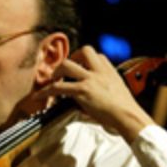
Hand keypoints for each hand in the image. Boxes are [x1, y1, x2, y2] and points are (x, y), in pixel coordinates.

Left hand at [33, 45, 154, 142]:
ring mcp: (90, 79)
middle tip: (64, 71)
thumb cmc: (125, 110)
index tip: (80, 68)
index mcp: (110, 71)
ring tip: (52, 80)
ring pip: (67, 65)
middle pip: (85, 50)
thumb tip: (94, 98)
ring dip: (57, 71)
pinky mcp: (82, 91)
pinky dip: (46, 91)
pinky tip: (38, 96)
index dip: (86, 60)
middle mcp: (100, 71)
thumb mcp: (117, 93)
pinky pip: (58, 88)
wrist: (128, 116)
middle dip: (72, 58)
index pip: (97, 55)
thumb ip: (105, 89)